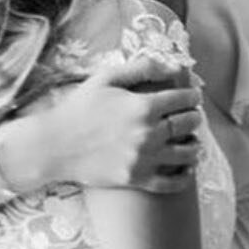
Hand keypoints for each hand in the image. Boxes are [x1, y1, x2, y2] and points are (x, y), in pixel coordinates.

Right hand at [0, 57, 203, 193]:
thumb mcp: (106, 78)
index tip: (193, 96)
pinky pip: (173, 183)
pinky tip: (187, 167)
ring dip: (194, 145)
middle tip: (191, 116)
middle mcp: (148, 133)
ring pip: (187, 153)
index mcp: (143, 107)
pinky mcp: (137, 179)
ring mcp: (144, 159)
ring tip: (191, 141)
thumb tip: (174, 65)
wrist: (53, 145)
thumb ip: (142, 68)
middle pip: (189, 124)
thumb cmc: (79, 108)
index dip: (192, 96)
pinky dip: (186, 176)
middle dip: (194, 117)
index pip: (183, 99)